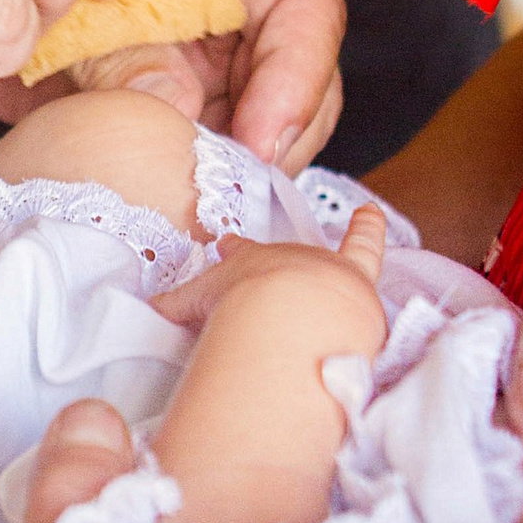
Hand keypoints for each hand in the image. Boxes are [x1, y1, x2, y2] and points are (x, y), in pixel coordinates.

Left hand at [0, 0, 346, 171]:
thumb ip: (122, 48)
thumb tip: (179, 113)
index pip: (307, 3)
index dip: (297, 77)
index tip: (258, 142)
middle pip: (301, 68)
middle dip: (278, 134)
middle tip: (227, 189)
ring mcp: (210, 44)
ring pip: (266, 114)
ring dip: (241, 163)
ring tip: (193, 193)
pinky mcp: (178, 93)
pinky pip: (213, 141)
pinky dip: (200, 175)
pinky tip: (170, 195)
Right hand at [151, 204, 388, 336]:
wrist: (290, 311)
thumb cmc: (239, 302)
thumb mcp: (194, 305)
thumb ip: (174, 307)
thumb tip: (151, 309)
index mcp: (247, 260)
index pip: (237, 254)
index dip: (232, 252)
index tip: (225, 246)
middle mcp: (282, 255)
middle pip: (274, 256)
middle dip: (265, 259)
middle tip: (254, 261)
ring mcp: (319, 264)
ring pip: (315, 255)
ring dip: (310, 258)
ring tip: (305, 261)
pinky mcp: (354, 275)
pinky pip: (365, 241)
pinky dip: (368, 225)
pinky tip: (370, 211)